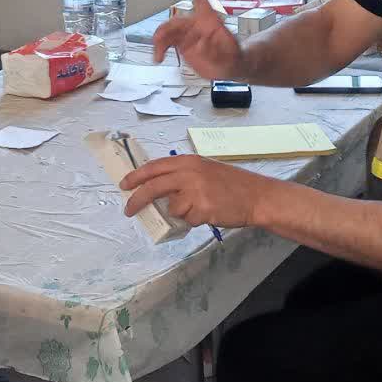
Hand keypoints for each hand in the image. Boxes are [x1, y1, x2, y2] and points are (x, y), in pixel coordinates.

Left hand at [120, 154, 269, 228]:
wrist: (256, 196)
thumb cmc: (231, 184)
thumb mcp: (204, 170)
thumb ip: (182, 176)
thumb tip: (158, 190)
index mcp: (188, 161)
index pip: (154, 167)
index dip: (136, 176)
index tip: (124, 184)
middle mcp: (189, 173)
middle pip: (153, 187)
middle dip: (137, 200)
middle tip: (128, 210)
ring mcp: (195, 192)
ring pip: (172, 208)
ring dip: (181, 212)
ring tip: (201, 207)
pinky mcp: (202, 209)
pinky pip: (187, 219)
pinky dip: (194, 220)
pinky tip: (210, 212)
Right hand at [151, 0, 243, 80]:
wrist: (229, 66)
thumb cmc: (234, 56)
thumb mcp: (231, 54)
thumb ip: (216, 50)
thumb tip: (201, 44)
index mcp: (211, 21)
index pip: (201, 0)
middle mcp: (197, 25)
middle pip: (176, 22)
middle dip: (166, 30)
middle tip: (159, 40)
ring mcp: (189, 35)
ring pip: (168, 32)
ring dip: (160, 41)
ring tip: (158, 54)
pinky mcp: (183, 44)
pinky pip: (167, 43)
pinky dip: (160, 48)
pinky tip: (159, 57)